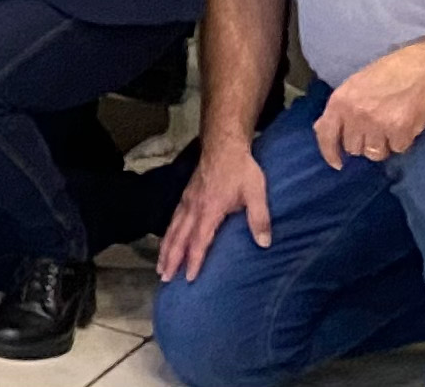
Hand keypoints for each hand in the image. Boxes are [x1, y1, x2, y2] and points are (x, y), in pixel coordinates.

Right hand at [158, 139, 273, 279]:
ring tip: (160, 266)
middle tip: (164, 277)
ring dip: (165, 249)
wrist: (223, 145)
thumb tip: (264, 243)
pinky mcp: (186, 196)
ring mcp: (187, 201)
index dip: (194, 260)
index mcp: (210, 210)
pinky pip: (173, 219)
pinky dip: (167, 234)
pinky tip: (167, 240)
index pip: (199, 240)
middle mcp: (194, 208)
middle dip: (171, 259)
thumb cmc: (241, 170)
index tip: (189, 278)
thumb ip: (259, 218)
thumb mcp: (256, 193)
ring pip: (172, 229)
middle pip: (178, 238)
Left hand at [316, 44, 424, 168]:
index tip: (338, 164)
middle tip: (375, 130)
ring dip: (382, 146)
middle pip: (353, 148)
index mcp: (340, 101)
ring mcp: (378, 124)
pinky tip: (405, 126)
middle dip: (363, 143)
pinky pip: (398, 149)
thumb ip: (340, 108)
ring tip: (389, 128)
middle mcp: (356, 115)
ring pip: (375, 153)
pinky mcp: (401, 131)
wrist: (421, 68)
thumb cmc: (386, 74)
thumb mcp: (354, 85)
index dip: (330, 153)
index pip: (326, 134)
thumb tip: (325, 129)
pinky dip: (402, 142)